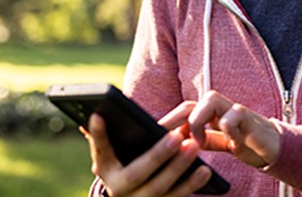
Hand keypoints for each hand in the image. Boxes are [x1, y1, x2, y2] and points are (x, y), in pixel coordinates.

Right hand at [83, 114, 211, 196]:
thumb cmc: (127, 163)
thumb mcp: (117, 152)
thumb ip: (112, 135)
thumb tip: (102, 113)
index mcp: (105, 168)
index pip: (100, 148)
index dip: (97, 133)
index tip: (98, 115)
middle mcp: (117, 188)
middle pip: (137, 173)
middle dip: (157, 155)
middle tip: (177, 136)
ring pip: (158, 188)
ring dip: (178, 168)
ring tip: (194, 147)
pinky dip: (190, 185)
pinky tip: (205, 170)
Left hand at [159, 91, 280, 167]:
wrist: (275, 148)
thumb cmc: (246, 142)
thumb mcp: (220, 143)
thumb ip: (204, 140)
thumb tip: (179, 142)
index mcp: (212, 114)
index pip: (186, 109)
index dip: (170, 119)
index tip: (153, 132)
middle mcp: (221, 108)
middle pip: (194, 102)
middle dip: (178, 117)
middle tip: (167, 135)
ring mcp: (235, 110)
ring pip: (210, 100)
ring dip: (199, 121)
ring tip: (200, 141)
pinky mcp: (250, 117)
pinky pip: (234, 115)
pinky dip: (227, 128)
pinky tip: (232, 143)